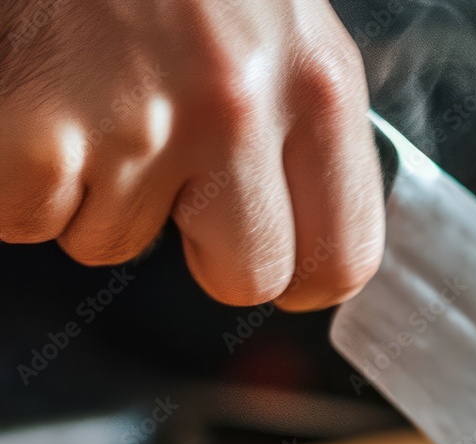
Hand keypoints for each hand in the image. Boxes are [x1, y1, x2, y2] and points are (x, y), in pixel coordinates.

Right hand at [0, 0, 383, 309]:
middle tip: (179, 179)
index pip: (345, 259)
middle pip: (248, 280)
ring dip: (101, 192)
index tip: (283, 259)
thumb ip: (307, 134)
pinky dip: (23, 180)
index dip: (306, 275)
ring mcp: (142, 119)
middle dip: (209, 251)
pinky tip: (46, 107)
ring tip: (100, 98)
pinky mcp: (45, 128)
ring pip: (118, 246)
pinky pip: (31, 219)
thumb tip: (309, 236)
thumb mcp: (289, 32)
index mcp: (320, 87)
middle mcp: (241, 106)